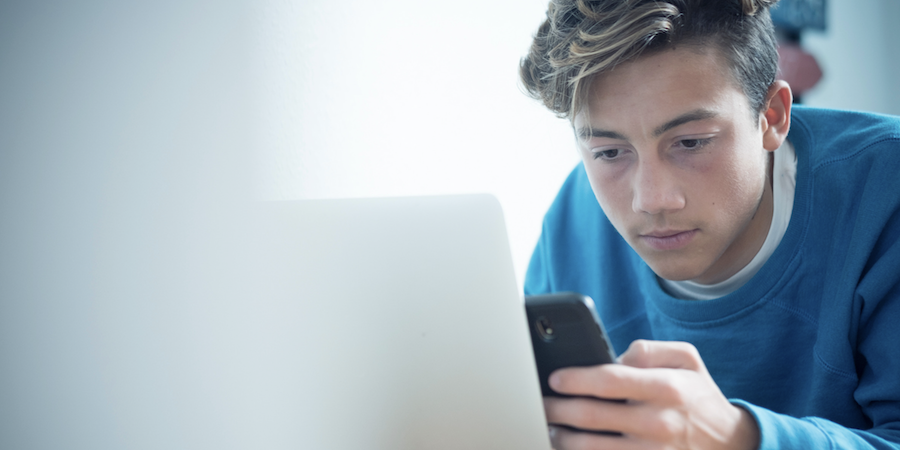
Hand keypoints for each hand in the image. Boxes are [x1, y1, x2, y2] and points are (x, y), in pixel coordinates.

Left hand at [543, 340, 759, 449]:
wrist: (730, 442)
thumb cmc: (698, 396)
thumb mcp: (687, 360)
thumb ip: (649, 350)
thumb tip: (613, 356)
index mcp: (666, 388)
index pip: (610, 380)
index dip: (576, 379)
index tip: (555, 378)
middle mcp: (659, 422)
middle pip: (592, 416)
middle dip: (557, 408)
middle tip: (540, 402)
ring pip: (591, 447)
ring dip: (561, 437)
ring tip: (548, 426)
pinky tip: (569, 446)